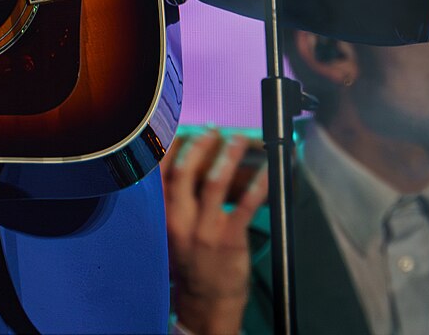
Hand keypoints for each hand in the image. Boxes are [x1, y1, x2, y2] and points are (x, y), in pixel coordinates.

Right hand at [163, 129, 266, 334]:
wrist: (206, 301)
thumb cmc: (191, 261)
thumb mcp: (172, 232)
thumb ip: (173, 201)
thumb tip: (186, 162)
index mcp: (163, 218)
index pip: (159, 174)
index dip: (169, 146)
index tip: (181, 126)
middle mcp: (180, 221)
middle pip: (184, 172)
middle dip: (199, 145)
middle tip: (212, 130)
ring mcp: (205, 230)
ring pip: (215, 182)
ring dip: (228, 155)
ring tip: (238, 139)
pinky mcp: (229, 239)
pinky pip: (247, 204)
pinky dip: (260, 183)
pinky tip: (268, 170)